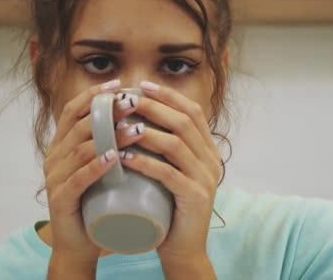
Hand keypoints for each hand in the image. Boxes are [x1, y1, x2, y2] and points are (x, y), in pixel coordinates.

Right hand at [43, 79, 140, 262]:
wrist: (81, 244)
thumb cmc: (97, 201)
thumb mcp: (102, 167)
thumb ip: (111, 144)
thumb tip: (140, 117)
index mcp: (62, 145)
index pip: (72, 111)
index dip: (94, 95)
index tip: (120, 85)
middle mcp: (54, 157)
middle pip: (78, 125)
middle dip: (107, 111)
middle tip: (134, 103)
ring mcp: (55, 178)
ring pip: (82, 149)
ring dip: (110, 136)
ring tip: (137, 129)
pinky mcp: (61, 199)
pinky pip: (78, 178)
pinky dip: (96, 166)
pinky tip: (114, 158)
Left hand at [116, 81, 221, 261]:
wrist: (183, 247)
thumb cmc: (171, 206)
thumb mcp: (173, 171)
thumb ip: (166, 148)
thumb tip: (138, 117)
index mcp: (209, 150)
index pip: (193, 111)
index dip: (168, 95)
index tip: (142, 86)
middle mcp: (211, 160)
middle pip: (183, 122)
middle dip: (153, 107)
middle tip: (126, 100)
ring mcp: (206, 179)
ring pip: (176, 144)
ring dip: (146, 132)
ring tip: (120, 126)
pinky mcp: (195, 197)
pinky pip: (169, 173)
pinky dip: (146, 162)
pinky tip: (126, 157)